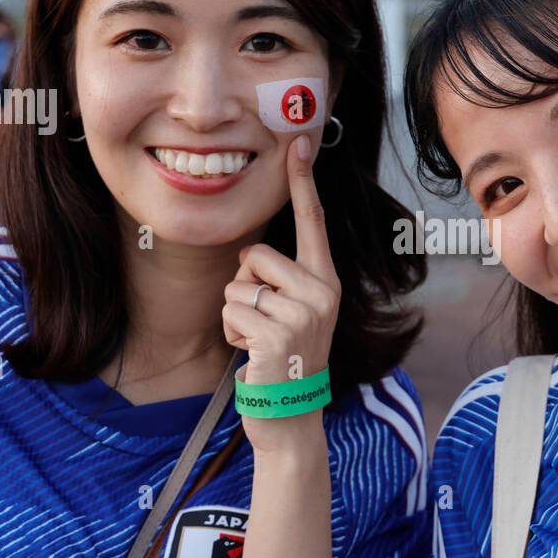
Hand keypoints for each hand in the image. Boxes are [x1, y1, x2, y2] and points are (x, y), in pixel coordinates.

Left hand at [222, 135, 340, 436]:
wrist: (290, 416)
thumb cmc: (284, 359)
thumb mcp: (293, 312)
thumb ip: (281, 279)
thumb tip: (251, 252)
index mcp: (326, 280)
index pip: (311, 222)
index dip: (303, 181)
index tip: (299, 141)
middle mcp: (322, 291)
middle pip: (254, 254)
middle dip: (243, 286)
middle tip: (263, 322)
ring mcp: (303, 314)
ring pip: (237, 285)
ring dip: (235, 315)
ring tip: (258, 341)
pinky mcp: (277, 334)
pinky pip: (231, 310)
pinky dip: (231, 333)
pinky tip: (253, 355)